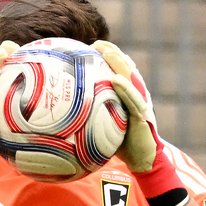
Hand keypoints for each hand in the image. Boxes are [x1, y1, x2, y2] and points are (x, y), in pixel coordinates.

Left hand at [91, 41, 191, 205]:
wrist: (142, 161)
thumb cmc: (121, 145)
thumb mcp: (102, 128)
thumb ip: (90, 118)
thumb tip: (62, 118)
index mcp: (127, 97)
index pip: (118, 71)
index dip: (108, 57)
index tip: (92, 46)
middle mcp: (136, 96)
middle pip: (126, 68)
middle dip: (112, 53)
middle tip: (96, 43)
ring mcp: (141, 104)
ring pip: (131, 78)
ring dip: (119, 63)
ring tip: (107, 52)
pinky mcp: (143, 116)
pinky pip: (134, 100)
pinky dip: (125, 89)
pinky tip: (116, 80)